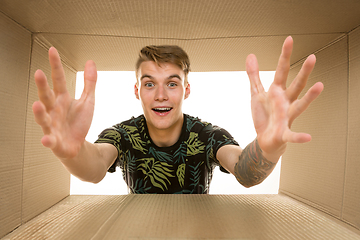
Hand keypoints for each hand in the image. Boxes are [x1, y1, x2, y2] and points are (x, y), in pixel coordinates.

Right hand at [32, 47, 96, 159]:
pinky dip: (47, 140)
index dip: (56, 66)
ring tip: (37, 105)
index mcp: (62, 98)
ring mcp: (52, 125)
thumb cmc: (78, 122)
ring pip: (43, 118)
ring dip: (39, 112)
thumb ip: (89, 82)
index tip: (52, 50)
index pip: (58, 79)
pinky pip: (50, 140)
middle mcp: (54, 110)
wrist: (77, 145)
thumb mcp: (88, 100)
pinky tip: (46, 139)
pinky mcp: (55, 141)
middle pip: (46, 96)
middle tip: (39, 73)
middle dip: (42, 86)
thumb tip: (90, 62)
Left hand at [246, 36, 323, 155]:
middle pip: (296, 85)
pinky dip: (299, 137)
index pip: (282, 70)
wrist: (265, 139)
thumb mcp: (256, 93)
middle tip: (313, 57)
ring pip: (300, 105)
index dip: (285, 56)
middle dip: (304, 72)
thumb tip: (251, 55)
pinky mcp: (284, 133)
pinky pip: (292, 135)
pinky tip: (308, 137)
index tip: (289, 40)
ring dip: (309, 97)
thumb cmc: (264, 116)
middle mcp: (286, 102)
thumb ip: (254, 76)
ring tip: (320, 86)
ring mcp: (287, 117)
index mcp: (277, 92)